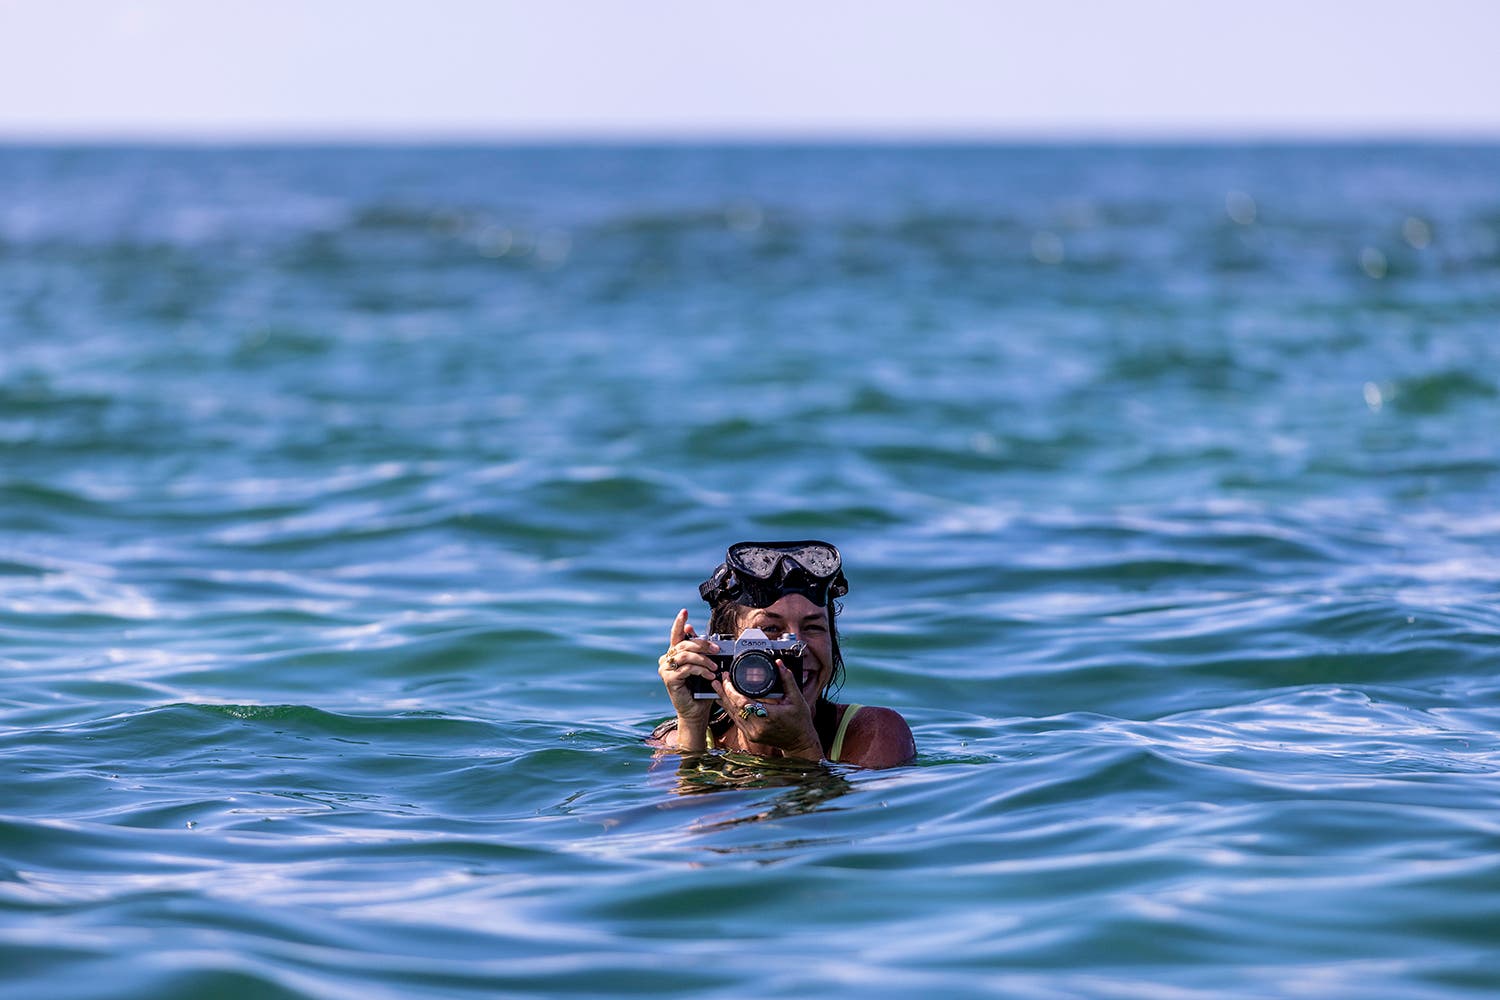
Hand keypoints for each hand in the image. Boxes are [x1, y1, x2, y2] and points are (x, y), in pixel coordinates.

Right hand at [657, 609, 718, 750]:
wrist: (696, 710)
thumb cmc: (700, 688)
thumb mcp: (703, 667)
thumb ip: (700, 651)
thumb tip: (697, 633)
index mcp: (674, 653)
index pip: (676, 634)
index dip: (679, 622)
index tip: (684, 611)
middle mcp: (666, 659)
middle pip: (685, 644)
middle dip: (704, 645)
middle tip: (717, 650)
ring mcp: (665, 669)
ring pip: (686, 655)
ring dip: (704, 660)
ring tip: (715, 668)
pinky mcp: (669, 679)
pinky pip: (687, 668)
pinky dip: (701, 671)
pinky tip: (709, 676)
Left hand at [713, 659, 822, 761]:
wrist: (800, 743)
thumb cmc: (800, 721)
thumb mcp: (797, 699)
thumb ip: (787, 680)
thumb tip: (779, 664)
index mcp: (768, 716)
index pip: (742, 702)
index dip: (731, 690)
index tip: (727, 677)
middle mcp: (758, 727)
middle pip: (734, 708)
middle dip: (724, 692)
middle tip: (718, 679)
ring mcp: (753, 733)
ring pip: (733, 715)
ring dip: (724, 701)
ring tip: (716, 687)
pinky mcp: (751, 736)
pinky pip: (736, 721)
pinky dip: (730, 710)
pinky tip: (724, 701)